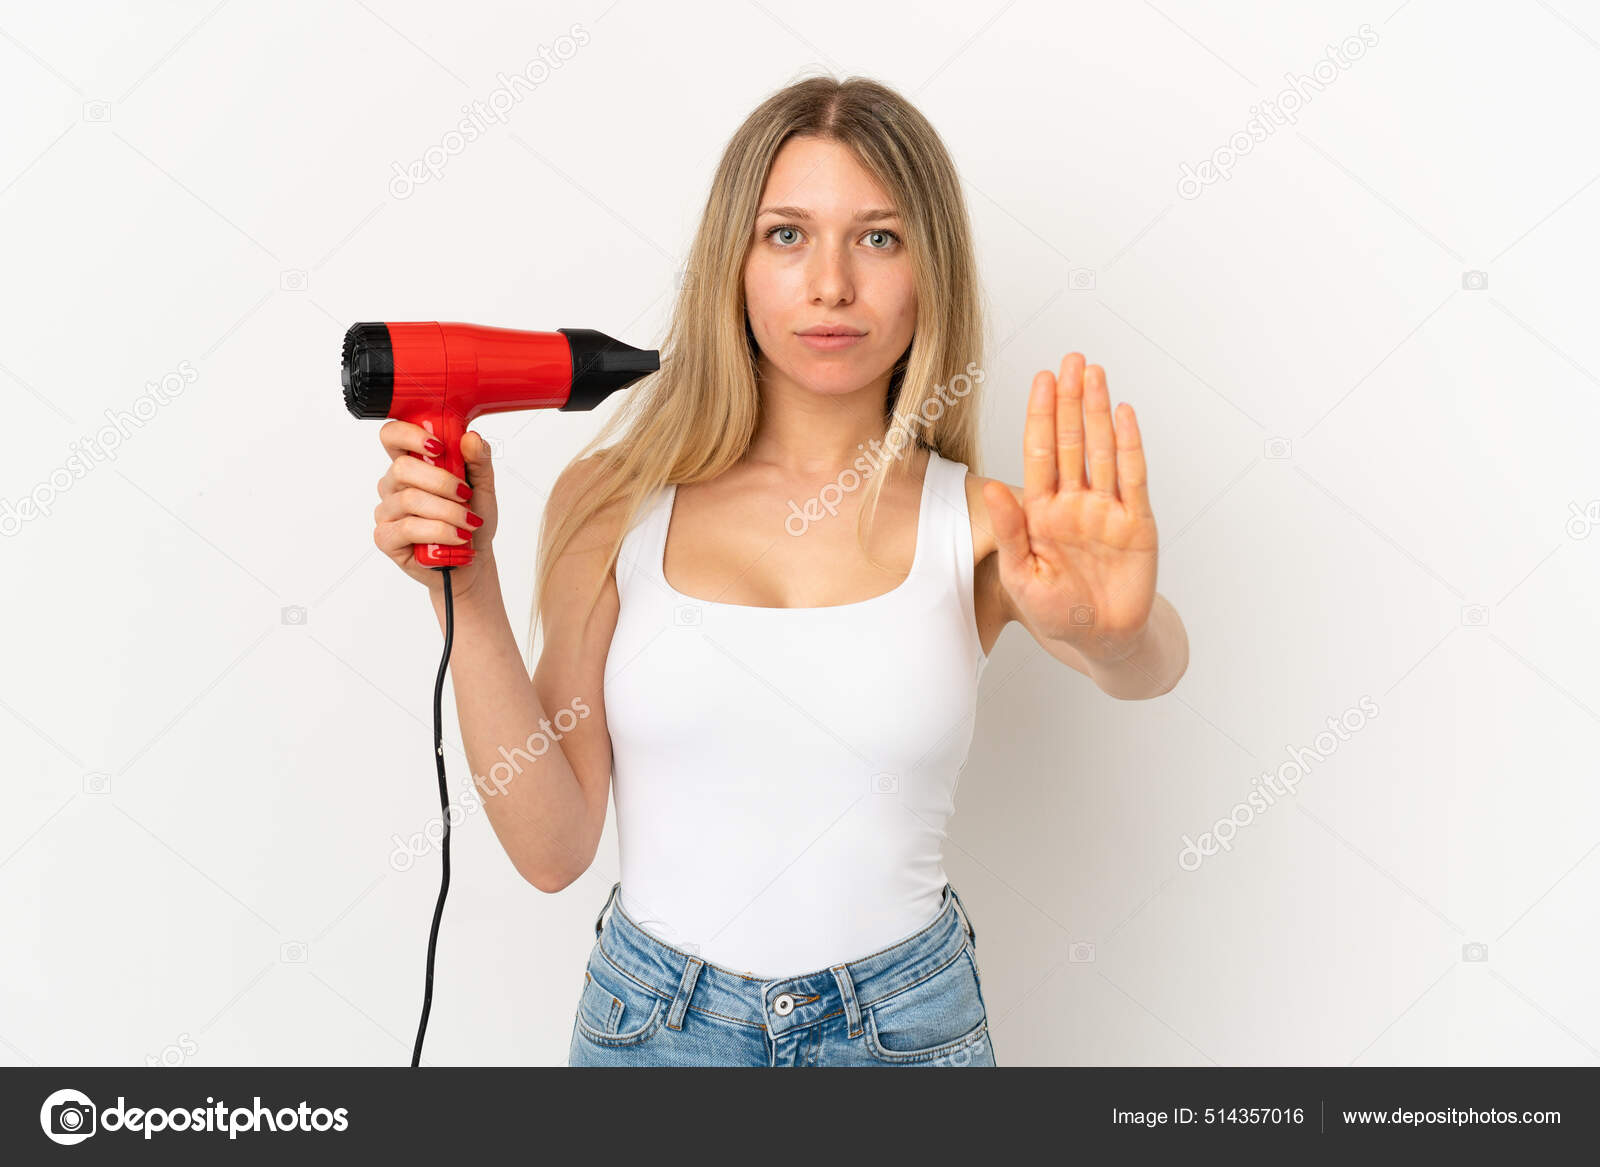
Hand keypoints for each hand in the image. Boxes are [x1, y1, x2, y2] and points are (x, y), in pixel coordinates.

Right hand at [373, 424, 498, 597]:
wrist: (472, 557)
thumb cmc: (471, 519)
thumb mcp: (483, 487)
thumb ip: (478, 461)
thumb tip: (471, 438)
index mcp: (411, 463)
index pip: (392, 436)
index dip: (409, 435)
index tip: (439, 446)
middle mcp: (393, 485)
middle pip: (402, 468)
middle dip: (441, 482)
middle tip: (466, 495)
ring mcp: (386, 511)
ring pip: (409, 500)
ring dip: (448, 511)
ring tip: (469, 523)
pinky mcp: (385, 537)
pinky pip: (408, 528)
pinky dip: (439, 532)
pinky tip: (456, 537)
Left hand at [981, 353, 1158, 661]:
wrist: (1100, 639)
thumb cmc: (1054, 611)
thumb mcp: (1021, 574)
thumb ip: (1009, 529)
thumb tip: (992, 486)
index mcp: (1041, 511)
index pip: (1040, 453)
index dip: (1041, 415)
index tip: (1041, 379)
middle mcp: (1074, 502)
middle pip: (1072, 441)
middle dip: (1070, 401)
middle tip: (1071, 360)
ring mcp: (1106, 509)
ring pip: (1102, 451)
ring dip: (1098, 412)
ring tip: (1094, 374)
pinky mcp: (1136, 523)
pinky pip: (1132, 478)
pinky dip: (1129, 446)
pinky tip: (1123, 414)